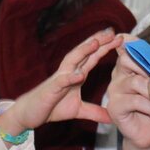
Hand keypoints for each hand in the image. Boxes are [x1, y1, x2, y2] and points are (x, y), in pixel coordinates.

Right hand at [0, 30, 118, 137]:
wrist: (29, 114)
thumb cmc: (51, 107)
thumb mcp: (78, 110)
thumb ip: (94, 112)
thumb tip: (112, 117)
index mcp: (76, 75)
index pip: (92, 57)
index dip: (105, 47)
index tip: (120, 39)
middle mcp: (68, 72)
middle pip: (84, 53)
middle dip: (98, 41)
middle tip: (113, 32)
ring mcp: (59, 79)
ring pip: (72, 61)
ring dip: (84, 51)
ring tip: (96, 42)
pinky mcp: (51, 89)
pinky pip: (61, 81)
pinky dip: (70, 77)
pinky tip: (80, 74)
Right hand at [107, 43, 149, 149]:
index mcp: (128, 67)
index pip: (126, 48)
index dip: (128, 41)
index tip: (126, 37)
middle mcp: (118, 75)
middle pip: (127, 59)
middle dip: (147, 68)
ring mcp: (114, 91)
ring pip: (135, 81)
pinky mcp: (114, 107)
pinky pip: (135, 100)